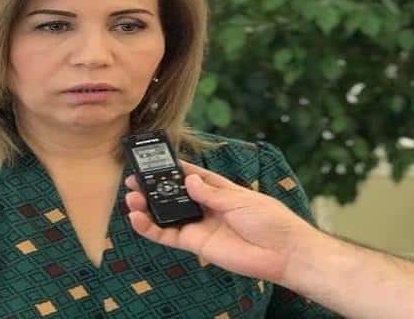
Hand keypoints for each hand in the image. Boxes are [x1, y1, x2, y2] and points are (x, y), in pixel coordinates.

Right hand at [124, 160, 317, 283]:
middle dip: (153, 187)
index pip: (191, 175)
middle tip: (133, 179)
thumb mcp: (240, 199)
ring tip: (131, 198)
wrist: (282, 252)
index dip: (173, 168)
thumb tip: (188, 180)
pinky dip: (150, 229)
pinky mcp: (195, 243)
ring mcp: (198, 225)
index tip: (154, 160)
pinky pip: (167, 235)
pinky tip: (137, 219)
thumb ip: (211, 193)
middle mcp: (205, 206)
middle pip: (173, 195)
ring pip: (165, 214)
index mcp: (219, 190)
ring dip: (147, 207)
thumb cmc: (269, 220)